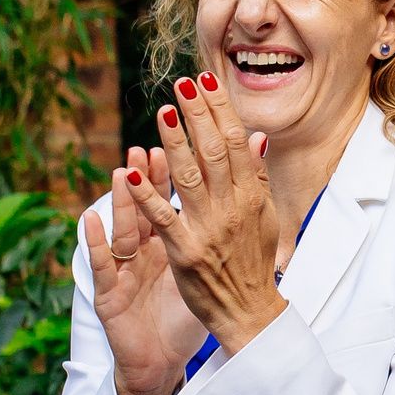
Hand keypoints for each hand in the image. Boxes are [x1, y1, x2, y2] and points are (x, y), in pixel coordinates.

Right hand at [83, 146, 209, 394]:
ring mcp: (122, 272)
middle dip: (149, 175)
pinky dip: (96, 242)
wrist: (158, 363)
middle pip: (146, 208)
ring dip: (122, 200)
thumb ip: (211, 235)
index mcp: (167, 244)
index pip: (172, 202)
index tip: (184, 139)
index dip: (178, 172)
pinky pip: (101, 266)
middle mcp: (142, 253)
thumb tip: (234, 199)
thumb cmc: (181, 317)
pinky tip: (90, 219)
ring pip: (122, 230)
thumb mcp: (200, 270)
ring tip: (123, 170)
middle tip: (150, 142)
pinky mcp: (108, 296)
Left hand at [121, 72, 287, 354]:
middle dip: (197, 115)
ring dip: (173, 143)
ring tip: (161, 113)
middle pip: (213, 152)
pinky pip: (162, 218)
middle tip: (181, 84)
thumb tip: (256, 136)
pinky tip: (129, 174)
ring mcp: (208, 229)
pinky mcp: (184, 252)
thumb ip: (257, 177)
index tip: (205, 80)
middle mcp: (232, 208)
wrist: (251, 314)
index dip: (219, 109)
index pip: (235, 143)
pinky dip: (145, 196)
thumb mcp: (266, 217)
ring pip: (189, 178)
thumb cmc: (255, 264)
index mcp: (251, 197)